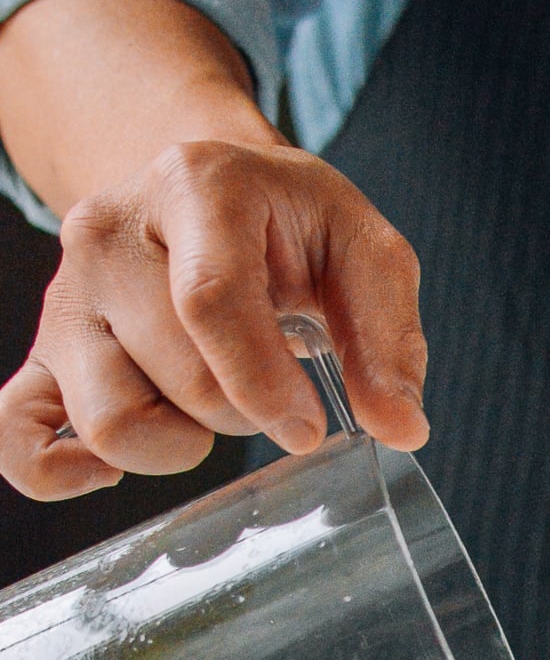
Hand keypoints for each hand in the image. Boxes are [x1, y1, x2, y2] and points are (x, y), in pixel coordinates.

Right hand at [0, 138, 427, 499]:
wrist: (206, 194)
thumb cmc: (291, 227)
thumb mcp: (364, 252)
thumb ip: (389, 339)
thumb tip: (400, 428)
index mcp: (194, 187)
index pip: (209, 301)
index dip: (263, 384)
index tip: (306, 430)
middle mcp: (108, 234)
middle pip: (176, 377)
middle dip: (243, 409)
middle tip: (269, 381)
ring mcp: (66, 298)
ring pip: (109, 420)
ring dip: (179, 442)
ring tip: (209, 402)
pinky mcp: (43, 353)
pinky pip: (16, 435)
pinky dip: (63, 472)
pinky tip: (112, 470)